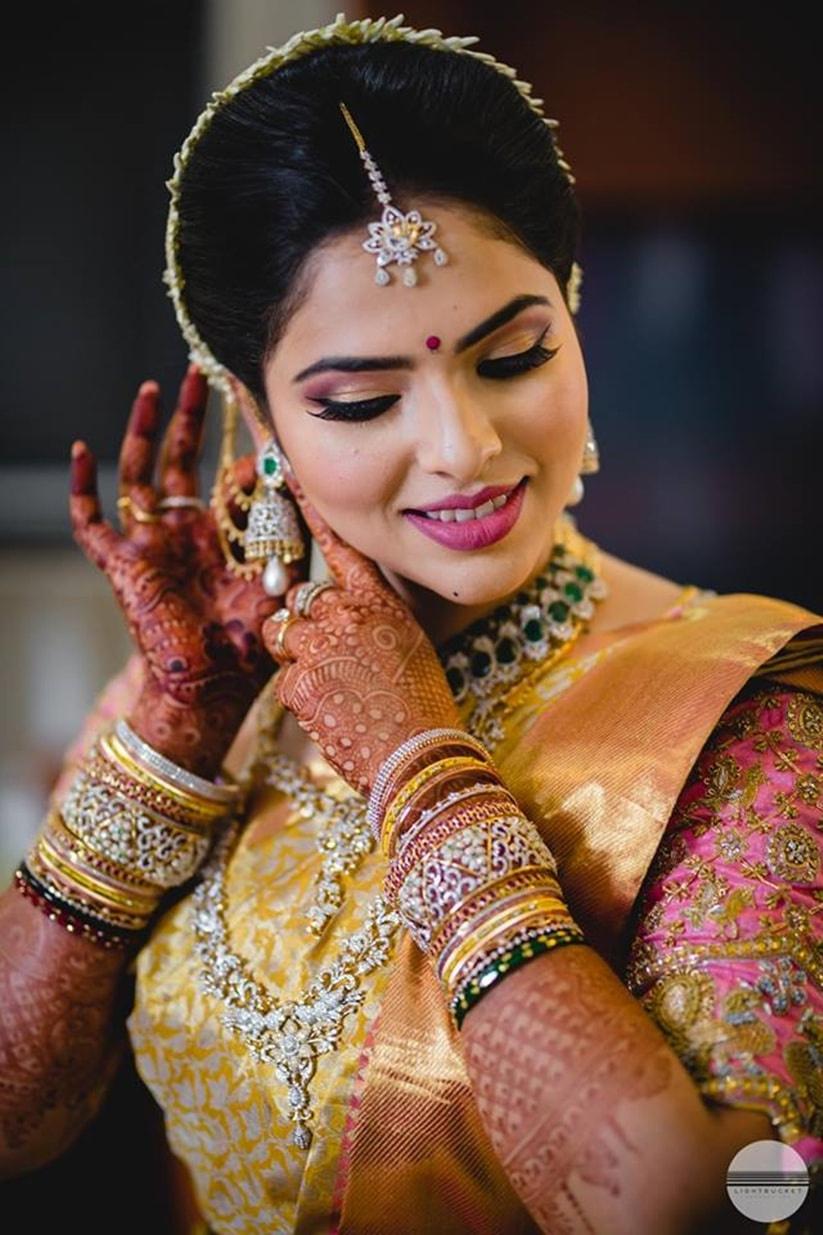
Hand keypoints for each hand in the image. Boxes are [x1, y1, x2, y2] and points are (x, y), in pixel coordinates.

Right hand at [70, 366, 304, 774]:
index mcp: (226, 539)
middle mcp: (186, 534)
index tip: (262, 418)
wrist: (215, 690)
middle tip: (204, 373)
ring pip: (139, 474)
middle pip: (184, 461)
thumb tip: (302, 481)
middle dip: (193, 418)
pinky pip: (91, 522)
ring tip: (158, 388)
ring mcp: (151, 546)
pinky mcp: (122, 565)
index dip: (245, 450)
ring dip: (146, 432)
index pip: (231, 478)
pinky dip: (81, 487)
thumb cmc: (255, 647)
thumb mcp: (283, 581)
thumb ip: (292, 535)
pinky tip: (83, 449)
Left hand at [261, 468, 461, 795]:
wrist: (420, 756)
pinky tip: (332, 714)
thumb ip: (374, 618)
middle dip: (304, 623)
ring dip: (294, 655)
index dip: (311, 512)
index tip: (287, 473)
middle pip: (299, 596)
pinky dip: (301, 697)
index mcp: (378, 599)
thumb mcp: (410, 644)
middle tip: (329, 657)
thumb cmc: (423, 706)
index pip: (340, 546)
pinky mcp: (299, 682)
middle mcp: (346, 613)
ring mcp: (318, 645)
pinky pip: (284, 679)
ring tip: (330, 687)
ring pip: (280, 634)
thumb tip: (344, 614)